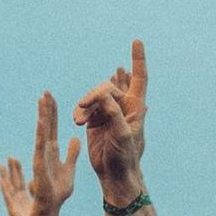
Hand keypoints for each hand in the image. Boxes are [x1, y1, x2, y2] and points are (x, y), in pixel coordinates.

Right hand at [0, 156, 33, 215]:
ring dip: (5, 177)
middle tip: (10, 157)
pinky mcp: (13, 210)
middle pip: (14, 182)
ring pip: (9, 188)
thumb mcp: (41, 202)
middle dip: (11, 170)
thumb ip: (37, 191)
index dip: (17, 170)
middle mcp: (18, 200)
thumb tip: (32, 181)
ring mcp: (15, 205)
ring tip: (1, 166)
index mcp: (25, 198)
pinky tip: (1, 181)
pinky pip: (8, 198)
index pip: (20, 181)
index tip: (14, 158)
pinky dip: (4, 189)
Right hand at [31, 91, 81, 215]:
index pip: (51, 127)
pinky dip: (41, 134)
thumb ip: (72, 154)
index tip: (50, 97)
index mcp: (51, 151)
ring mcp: (41, 157)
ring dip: (42, 116)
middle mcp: (44, 151)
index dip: (51, 112)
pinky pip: (41, 148)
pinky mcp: (40, 166)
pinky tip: (43, 122)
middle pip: (45, 126)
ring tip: (43, 100)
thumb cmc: (57, 192)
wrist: (50, 208)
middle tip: (46, 91)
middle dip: (46, 108)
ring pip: (42, 133)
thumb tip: (76, 139)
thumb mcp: (69, 169)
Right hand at [74, 40, 146, 188]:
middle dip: (95, 94)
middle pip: (108, 87)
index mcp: (136, 107)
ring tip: (79, 120)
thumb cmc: (125, 157)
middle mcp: (124, 106)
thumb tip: (102, 95)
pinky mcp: (97, 120)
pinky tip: (77, 120)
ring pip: (95, 97)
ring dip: (86, 106)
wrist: (114, 174)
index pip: (139, 78)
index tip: (136, 41)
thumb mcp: (122, 134)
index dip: (138, 59)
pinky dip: (81, 112)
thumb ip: (113, 113)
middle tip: (84, 106)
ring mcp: (110, 112)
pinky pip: (87, 108)